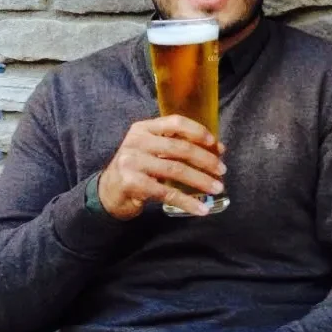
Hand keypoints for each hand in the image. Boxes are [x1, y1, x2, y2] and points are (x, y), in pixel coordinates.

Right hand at [96, 115, 225, 219]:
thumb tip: (218, 150)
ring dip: (201, 180)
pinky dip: (188, 201)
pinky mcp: (132, 184)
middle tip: (223, 170)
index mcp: (144, 129)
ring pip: (176, 170)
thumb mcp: (152, 150)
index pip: (175, 122)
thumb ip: (177, 146)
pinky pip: (167, 192)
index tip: (215, 144)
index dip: (198, 131)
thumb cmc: (138, 168)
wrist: (108, 192)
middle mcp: (136, 142)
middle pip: (179, 148)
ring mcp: (132, 162)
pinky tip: (201, 208)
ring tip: (218, 187)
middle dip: (206, 160)